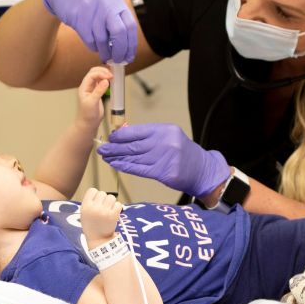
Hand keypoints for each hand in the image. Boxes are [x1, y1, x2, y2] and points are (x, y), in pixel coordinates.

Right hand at [42, 0, 137, 63]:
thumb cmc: (91, 2)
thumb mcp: (108, 4)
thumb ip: (118, 21)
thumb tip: (126, 49)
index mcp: (116, 0)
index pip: (130, 26)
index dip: (131, 44)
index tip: (129, 57)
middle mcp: (106, 3)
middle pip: (119, 33)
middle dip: (120, 50)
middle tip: (118, 60)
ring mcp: (91, 9)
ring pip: (102, 39)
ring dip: (105, 52)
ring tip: (105, 56)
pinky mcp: (77, 16)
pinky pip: (89, 39)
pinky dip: (93, 47)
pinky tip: (94, 46)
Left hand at [76, 66, 111, 126]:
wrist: (89, 123)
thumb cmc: (88, 114)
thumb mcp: (92, 103)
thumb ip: (98, 91)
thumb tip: (105, 81)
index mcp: (84, 87)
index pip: (91, 75)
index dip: (100, 73)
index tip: (109, 77)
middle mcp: (87, 86)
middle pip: (94, 72)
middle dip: (103, 71)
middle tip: (112, 75)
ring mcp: (92, 88)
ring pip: (97, 75)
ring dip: (104, 73)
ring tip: (112, 75)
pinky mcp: (97, 91)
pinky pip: (101, 80)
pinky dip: (106, 78)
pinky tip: (111, 79)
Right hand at [80, 187, 121, 243]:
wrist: (98, 239)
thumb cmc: (91, 224)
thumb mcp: (85, 212)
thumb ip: (90, 202)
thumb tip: (101, 193)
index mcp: (85, 206)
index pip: (92, 190)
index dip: (96, 195)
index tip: (96, 202)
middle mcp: (94, 207)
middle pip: (103, 193)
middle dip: (104, 200)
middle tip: (103, 208)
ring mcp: (104, 211)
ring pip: (111, 197)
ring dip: (111, 202)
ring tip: (108, 210)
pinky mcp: (113, 215)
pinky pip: (118, 204)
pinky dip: (117, 208)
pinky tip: (113, 213)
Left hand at [97, 123, 230, 199]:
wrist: (201, 169)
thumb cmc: (183, 152)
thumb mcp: (169, 137)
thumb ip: (149, 136)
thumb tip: (124, 136)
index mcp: (165, 130)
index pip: (137, 131)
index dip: (121, 135)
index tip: (111, 138)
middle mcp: (164, 143)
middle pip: (133, 145)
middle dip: (115, 147)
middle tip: (103, 149)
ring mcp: (164, 158)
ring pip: (134, 158)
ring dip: (117, 158)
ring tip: (106, 157)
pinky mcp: (163, 173)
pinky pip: (139, 169)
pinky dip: (125, 167)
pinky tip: (116, 165)